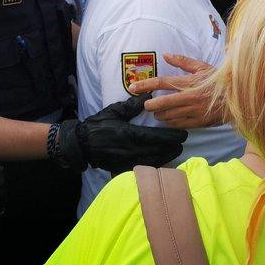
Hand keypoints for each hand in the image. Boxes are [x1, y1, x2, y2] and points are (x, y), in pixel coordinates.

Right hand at [56, 94, 186, 172]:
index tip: (184, 134)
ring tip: (175, 151)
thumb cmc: (98, 125)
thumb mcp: (115, 111)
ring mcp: (128, 162)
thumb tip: (148, 95)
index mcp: (132, 135)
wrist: (81, 144)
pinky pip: (144, 169)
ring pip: (155, 162)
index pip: (159, 137)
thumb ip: (133, 106)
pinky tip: (160, 162)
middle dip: (173, 147)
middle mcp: (133, 151)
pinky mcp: (123, 169)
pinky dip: (154, 166)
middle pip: (160, 152)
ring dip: (167, 157)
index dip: (173, 137)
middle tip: (182, 142)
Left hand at [128, 53, 223, 128]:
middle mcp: (189, 97)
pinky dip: (170, 122)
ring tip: (157, 112)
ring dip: (159, 114)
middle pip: (162, 103)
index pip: (162, 82)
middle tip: (146, 104)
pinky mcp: (198, 122)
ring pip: (168, 116)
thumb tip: (165, 55)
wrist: (236, 97)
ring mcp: (193, 111)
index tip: (133, 87)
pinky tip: (168, 119)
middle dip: (150, 105)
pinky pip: (178, 125)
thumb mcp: (201, 67)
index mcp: (188, 82)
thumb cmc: (218, 80)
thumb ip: (182, 61)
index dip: (145, 85)